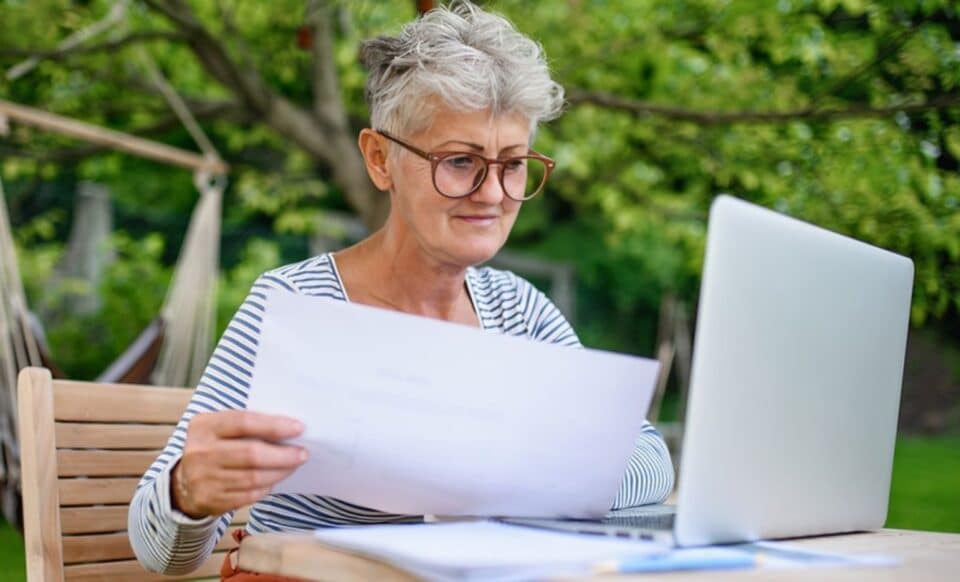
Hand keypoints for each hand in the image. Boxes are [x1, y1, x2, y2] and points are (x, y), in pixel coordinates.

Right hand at [170, 410, 306, 517]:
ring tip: (294, 465)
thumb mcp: (219, 428)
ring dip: (280, 471)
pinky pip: (249, 495)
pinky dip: (267, 486)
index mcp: (204, 426)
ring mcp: (204, 479)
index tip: (299, 428)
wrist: (183, 482)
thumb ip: (247, 425)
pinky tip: (275, 478)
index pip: (244, 422)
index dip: (274, 426)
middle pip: (251, 454)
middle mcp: (200, 452)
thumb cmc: (213, 448)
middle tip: (303, 453)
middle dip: (283, 454)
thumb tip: (288, 428)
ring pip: (253, 477)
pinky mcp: (210, 501)